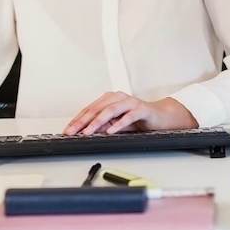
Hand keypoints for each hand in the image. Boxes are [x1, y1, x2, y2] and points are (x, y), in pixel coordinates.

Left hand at [63, 92, 197, 135]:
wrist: (160, 116)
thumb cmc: (137, 119)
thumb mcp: (116, 124)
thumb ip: (103, 126)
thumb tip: (88, 132)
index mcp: (110, 99)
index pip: (90, 109)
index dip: (77, 120)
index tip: (68, 130)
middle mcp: (118, 97)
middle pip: (97, 108)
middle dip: (83, 121)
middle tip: (73, 131)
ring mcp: (130, 102)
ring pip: (110, 110)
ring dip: (97, 122)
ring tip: (88, 131)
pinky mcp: (141, 109)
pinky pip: (128, 116)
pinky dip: (118, 123)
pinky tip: (111, 131)